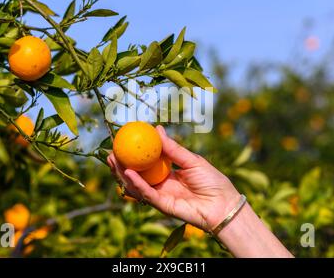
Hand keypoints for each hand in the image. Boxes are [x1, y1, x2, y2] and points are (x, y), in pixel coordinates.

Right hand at [107, 125, 240, 231]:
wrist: (223, 204)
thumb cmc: (213, 181)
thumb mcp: (191, 160)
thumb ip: (173, 148)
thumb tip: (157, 129)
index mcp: (168, 172)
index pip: (146, 163)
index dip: (133, 154)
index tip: (122, 142)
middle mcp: (161, 184)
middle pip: (136, 175)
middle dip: (120, 165)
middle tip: (110, 152)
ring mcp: (160, 195)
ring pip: (135, 186)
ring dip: (122, 174)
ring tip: (112, 160)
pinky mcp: (162, 205)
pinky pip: (146, 194)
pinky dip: (136, 183)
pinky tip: (128, 172)